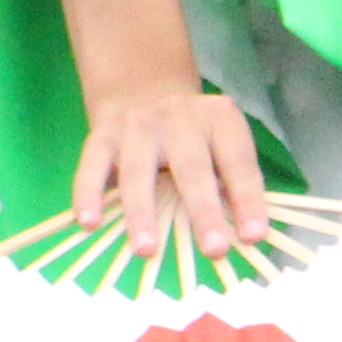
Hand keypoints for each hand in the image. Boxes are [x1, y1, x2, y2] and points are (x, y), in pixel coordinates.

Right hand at [75, 80, 267, 258]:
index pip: (237, 161)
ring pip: (138, 171)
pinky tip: (88, 223)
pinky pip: (92, 168)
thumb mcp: (220, 145)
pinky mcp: (102, 136)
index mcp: (219, 118)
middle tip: (214, 250)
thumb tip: (243, 238)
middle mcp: (178, 116)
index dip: (247, 199)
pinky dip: (88, 195)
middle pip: (192, 167)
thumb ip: (230, 184)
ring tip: (147, 251)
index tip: (253, 237)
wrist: (144, 89)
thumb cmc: (193, 137)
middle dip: (203, 211)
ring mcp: (136, 124)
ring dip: (142, 213)